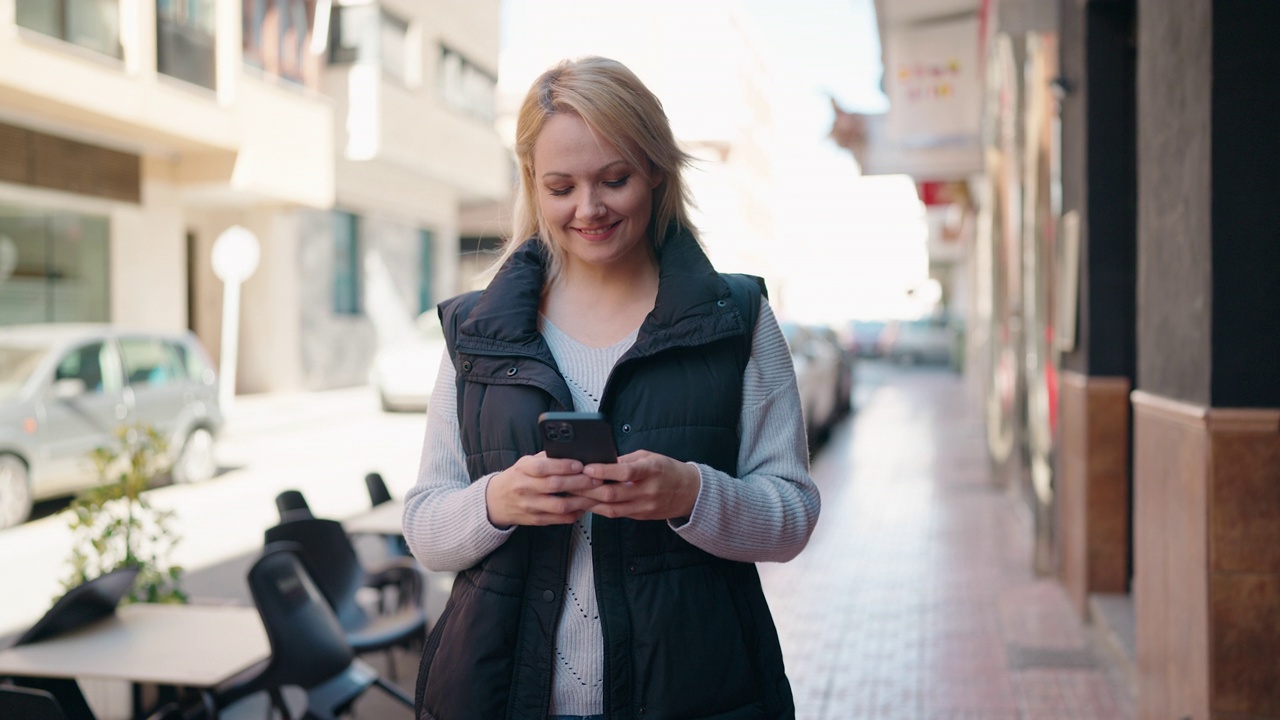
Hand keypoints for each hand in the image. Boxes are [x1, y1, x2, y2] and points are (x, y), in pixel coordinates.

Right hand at [486, 453, 602, 527]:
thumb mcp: (525, 463)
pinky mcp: (535, 520)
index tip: (580, 464)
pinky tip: (584, 506)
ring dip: (581, 500)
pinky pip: (559, 519)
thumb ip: (546, 458)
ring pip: (559, 505)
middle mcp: (524, 488)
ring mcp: (530, 506)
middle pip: (555, 486)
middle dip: (579, 482)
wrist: (496, 501)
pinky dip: (574, 513)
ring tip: (595, 494)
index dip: (563, 466)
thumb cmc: (516, 478)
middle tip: (596, 479)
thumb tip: (572, 453)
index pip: (543, 467)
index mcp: (522, 470)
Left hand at [576, 450, 700, 521]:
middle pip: (614, 494)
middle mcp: (648, 491)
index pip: (626, 472)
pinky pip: (616, 514)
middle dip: (589, 489)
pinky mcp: (640, 516)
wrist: (689, 492)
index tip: (587, 467)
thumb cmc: (667, 470)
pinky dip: (599, 508)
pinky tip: (587, 503)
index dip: (605, 471)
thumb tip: (601, 461)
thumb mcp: (650, 457)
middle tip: (570, 482)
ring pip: (611, 508)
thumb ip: (626, 461)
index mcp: (652, 470)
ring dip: (590, 502)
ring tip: (573, 495)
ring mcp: (644, 506)